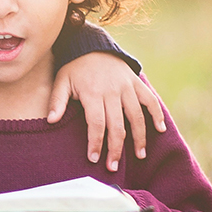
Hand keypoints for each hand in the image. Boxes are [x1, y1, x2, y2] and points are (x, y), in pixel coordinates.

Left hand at [48, 52, 165, 170]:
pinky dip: (156, 114)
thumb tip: (51, 121)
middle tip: (113, 167)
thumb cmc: (75, 67)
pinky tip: (160, 129)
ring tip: (139, 155)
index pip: (97, 124)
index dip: (96, 143)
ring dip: (139, 138)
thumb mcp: (62, 80)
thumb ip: (57, 101)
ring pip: (136, 116)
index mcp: (92, 93)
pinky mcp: (136, 83)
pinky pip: (150, 100)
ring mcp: (126, 87)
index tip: (94, 159)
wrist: (92, 44)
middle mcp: (112, 91)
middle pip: (117, 125)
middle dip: (116, 149)